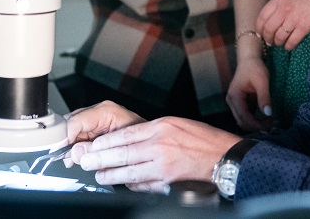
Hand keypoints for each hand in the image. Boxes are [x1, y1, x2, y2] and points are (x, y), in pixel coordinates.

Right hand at [66, 100, 145, 153]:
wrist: (151, 141)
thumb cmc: (141, 141)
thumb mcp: (120, 147)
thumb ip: (97, 150)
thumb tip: (75, 153)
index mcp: (106, 111)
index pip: (76, 120)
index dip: (66, 137)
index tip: (63, 152)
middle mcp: (99, 111)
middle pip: (70, 123)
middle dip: (67, 142)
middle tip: (69, 158)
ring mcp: (96, 116)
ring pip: (71, 128)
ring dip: (70, 145)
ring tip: (74, 159)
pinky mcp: (94, 124)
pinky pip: (77, 133)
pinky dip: (75, 145)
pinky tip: (79, 155)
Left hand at [73, 115, 240, 192]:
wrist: (223, 156)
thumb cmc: (202, 138)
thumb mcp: (175, 123)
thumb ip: (152, 129)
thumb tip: (129, 136)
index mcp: (160, 128)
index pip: (125, 135)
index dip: (106, 142)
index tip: (93, 146)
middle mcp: (159, 147)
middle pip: (123, 153)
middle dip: (101, 159)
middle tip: (86, 162)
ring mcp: (163, 166)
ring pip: (130, 172)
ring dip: (112, 175)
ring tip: (99, 175)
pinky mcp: (167, 182)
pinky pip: (144, 185)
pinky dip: (132, 185)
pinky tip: (123, 184)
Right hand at [226, 57, 273, 131]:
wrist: (249, 59)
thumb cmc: (255, 67)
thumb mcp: (262, 81)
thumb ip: (264, 97)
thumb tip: (268, 114)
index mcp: (234, 96)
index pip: (243, 116)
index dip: (255, 124)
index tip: (268, 128)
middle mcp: (232, 101)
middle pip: (242, 121)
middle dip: (257, 126)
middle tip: (273, 126)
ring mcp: (235, 103)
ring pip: (244, 121)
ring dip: (257, 125)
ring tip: (272, 124)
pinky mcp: (241, 103)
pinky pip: (247, 116)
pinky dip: (256, 120)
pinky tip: (267, 120)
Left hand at [256, 0, 309, 50]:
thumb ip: (278, 4)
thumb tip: (269, 19)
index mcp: (278, 1)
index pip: (262, 18)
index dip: (259, 28)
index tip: (260, 34)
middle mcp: (283, 10)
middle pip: (269, 29)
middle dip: (267, 38)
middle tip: (269, 42)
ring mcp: (294, 19)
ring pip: (280, 36)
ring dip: (278, 42)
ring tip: (279, 43)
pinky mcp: (305, 26)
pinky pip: (293, 40)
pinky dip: (289, 45)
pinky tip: (289, 46)